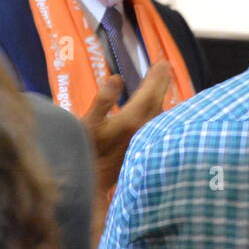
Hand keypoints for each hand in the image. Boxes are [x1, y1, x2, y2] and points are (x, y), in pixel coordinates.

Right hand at [81, 61, 171, 191]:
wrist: (88, 186)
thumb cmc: (84, 152)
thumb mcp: (87, 124)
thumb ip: (102, 101)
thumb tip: (116, 78)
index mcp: (130, 121)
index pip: (149, 94)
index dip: (156, 78)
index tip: (162, 62)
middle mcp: (141, 131)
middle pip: (156, 103)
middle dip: (161, 84)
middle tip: (165, 67)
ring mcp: (142, 142)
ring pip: (157, 115)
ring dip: (159, 98)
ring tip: (161, 85)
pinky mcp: (140, 151)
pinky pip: (153, 125)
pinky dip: (155, 113)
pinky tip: (153, 112)